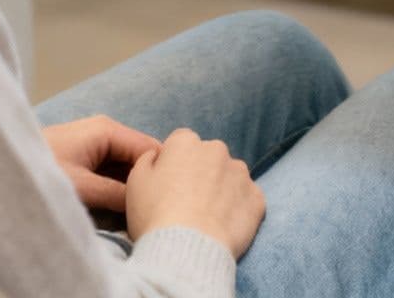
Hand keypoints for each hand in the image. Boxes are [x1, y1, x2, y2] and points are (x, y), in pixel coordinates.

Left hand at [42, 115, 159, 211]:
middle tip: (154, 210)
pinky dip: (118, 189)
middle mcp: (104, 132)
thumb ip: (117, 195)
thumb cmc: (39, 172)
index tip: (168, 201)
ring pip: (127, 167)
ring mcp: (94, 145)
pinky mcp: (85, 158)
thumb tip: (146, 206)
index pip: (151, 148)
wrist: (0, 170)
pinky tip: (121, 210)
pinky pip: (112, 172)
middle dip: (147, 182)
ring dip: (132, 189)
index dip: (162, 174)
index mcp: (107, 130)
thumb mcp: (82, 187)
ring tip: (139, 213)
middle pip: (140, 158)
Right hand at [124, 127, 266, 257]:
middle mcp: (217, 150)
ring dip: (223, 189)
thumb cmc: (155, 214)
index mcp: (186, 142)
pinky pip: (247, 199)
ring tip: (208, 217)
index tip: (169, 185)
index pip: (181, 143)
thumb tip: (158, 157)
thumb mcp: (136, 182)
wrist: (187, 250)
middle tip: (189, 203)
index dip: (175, 164)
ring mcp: (241, 174)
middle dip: (202, 173)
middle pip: (209, 157)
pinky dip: (239, 209)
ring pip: (231, 176)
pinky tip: (225, 226)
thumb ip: (148, 161)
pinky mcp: (257, 198)